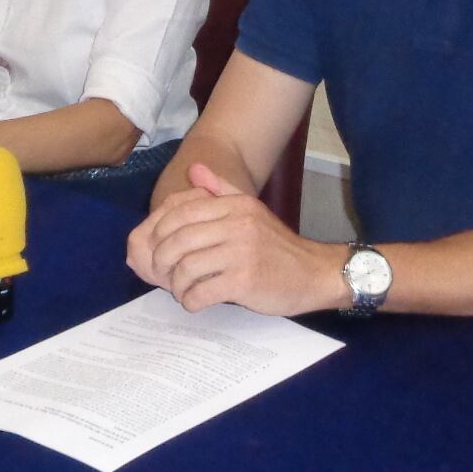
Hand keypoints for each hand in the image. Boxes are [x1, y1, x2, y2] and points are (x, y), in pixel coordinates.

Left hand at [126, 163, 347, 315]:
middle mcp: (238, 224)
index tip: (157, 250)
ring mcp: (241, 253)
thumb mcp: (251, 210)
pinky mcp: (245, 281)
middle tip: (163, 274)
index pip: (181, 212)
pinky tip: (195, 302)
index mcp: (236, 205)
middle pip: (178, 240)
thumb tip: (193, 169)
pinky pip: (201, 292)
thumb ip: (221, 189)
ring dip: (176, 285)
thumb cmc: (277, 247)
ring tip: (181, 290)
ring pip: (186, 268)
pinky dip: (191, 301)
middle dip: (161, 261)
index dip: (159, 232)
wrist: (314, 273)